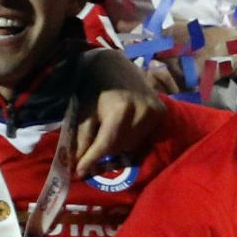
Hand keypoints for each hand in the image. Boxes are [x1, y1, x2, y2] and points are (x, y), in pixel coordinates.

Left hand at [74, 51, 165, 177]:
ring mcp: (155, 114)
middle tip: (88, 152)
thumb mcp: (83, 108)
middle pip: (119, 147)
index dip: (91, 160)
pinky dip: (130, 140)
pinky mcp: (161, 114)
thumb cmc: (95, 84)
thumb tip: (76, 163)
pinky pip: (143, 138)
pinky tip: (121, 132)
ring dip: (116, 146)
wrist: (117, 63)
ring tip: (106, 135)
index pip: (106, 144)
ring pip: (132, 145)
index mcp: (121, 109)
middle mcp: (142, 113)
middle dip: (102, 152)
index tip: (79, 173)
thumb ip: (82, 137)